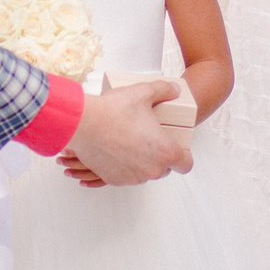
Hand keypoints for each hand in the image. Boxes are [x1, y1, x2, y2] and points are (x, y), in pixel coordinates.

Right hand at [63, 82, 191, 186]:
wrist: (84, 124)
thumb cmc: (115, 110)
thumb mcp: (143, 93)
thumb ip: (164, 90)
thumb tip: (175, 90)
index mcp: (165, 152)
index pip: (185, 164)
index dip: (183, 156)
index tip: (176, 147)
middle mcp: (152, 170)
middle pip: (165, 169)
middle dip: (160, 156)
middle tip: (149, 138)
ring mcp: (133, 177)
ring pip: (145, 172)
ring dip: (142, 161)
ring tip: (131, 140)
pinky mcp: (115, 180)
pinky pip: (127, 175)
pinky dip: (125, 166)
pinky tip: (117, 148)